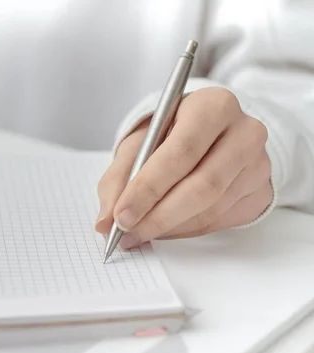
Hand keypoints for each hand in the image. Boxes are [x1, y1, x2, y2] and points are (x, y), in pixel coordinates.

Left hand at [95, 87, 272, 248]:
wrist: (210, 133)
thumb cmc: (170, 134)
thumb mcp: (140, 142)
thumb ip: (119, 177)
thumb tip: (105, 222)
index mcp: (213, 106)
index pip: (180, 152)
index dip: (148, 188)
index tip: (121, 216)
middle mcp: (245, 132)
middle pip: (202, 186)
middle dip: (157, 216)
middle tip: (127, 232)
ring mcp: (258, 164)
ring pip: (211, 209)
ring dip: (168, 228)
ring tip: (139, 233)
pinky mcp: (261, 191)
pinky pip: (220, 221)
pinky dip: (185, 230)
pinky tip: (164, 228)